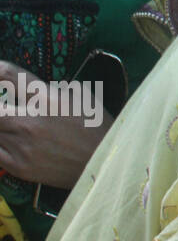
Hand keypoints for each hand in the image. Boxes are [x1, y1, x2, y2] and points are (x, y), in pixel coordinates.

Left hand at [0, 60, 113, 188]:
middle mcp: (29, 119)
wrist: (103, 164)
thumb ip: (54, 88)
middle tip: (5, 105)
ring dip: (2, 123)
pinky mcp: (18, 166)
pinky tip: (11, 140)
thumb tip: (31, 86)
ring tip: (15, 124)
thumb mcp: (82, 96)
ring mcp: (21, 144)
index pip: (8, 74)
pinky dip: (0, 142)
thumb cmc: (96, 127)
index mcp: (47, 98)